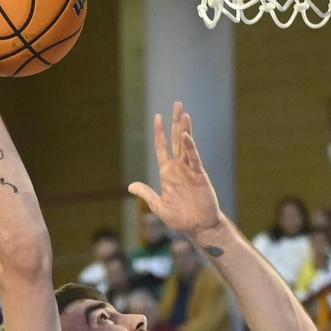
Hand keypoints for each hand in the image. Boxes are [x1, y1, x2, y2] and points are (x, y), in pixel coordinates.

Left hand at [129, 103, 224, 238]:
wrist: (197, 226)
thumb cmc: (179, 218)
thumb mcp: (158, 206)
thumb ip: (146, 194)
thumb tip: (130, 185)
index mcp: (167, 173)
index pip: (162, 147)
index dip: (160, 132)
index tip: (158, 116)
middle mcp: (179, 168)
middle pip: (176, 140)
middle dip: (175, 122)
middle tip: (177, 104)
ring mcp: (189, 170)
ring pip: (186, 145)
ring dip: (185, 129)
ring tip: (184, 113)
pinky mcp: (199, 175)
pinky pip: (194, 159)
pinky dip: (190, 148)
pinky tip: (186, 137)